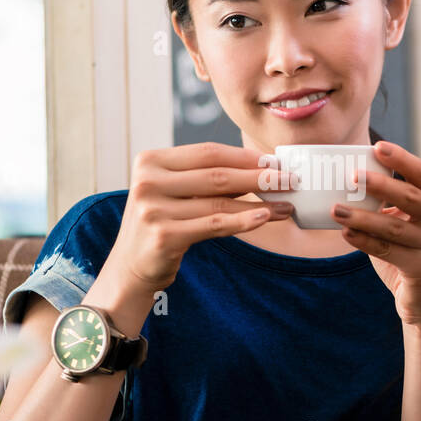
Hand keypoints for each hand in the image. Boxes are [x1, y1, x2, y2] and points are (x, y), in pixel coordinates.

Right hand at [108, 142, 293, 293]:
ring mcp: (153, 209)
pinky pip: (214, 225)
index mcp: (150, 161)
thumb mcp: (174, 192)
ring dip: (259, 203)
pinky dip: (243, 221)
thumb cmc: (162, 223)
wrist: (130, 267)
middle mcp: (148, 181)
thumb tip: (261, 167)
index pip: (207, 152)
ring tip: (286, 205)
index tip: (275, 160)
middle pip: (216, 175)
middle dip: (259, 176)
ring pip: (219, 202)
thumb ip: (204, 177)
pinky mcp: (164, 236)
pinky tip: (265, 217)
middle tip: (289, 179)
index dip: (244, 156)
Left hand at [332, 141, 420, 328]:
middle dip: (378, 184)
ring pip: (394, 225)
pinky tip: (346, 233)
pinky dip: (364, 240)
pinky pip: (388, 249)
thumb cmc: (410, 257)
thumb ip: (388, 206)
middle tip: (351, 176)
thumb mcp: (404, 225)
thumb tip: (348, 183)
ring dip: (361, 216)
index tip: (377, 147)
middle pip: (409, 195)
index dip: (400, 159)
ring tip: (335, 209)